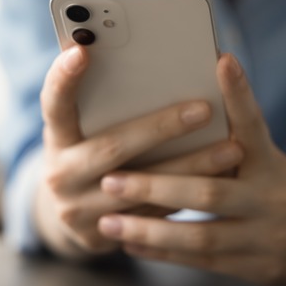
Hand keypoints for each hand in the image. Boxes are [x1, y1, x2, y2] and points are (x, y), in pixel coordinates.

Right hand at [35, 46, 244, 259]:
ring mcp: (78, 209)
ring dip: (190, 167)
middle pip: (112, 147)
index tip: (82, 50)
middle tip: (203, 110)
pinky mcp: (102, 235)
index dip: (63, 77)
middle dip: (161, 127)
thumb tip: (156, 56)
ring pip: (141, 187)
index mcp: (57, 137)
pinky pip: (154, 214)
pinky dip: (188, 194)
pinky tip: (221, 180)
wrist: (72, 215)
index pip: (53, 102)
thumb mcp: (84, 128)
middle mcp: (61, 173)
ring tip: (231, 149)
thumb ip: (104, 103)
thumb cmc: (89, 152)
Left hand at [97, 54, 285, 284]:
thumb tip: (190, 90)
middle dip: (156, 187)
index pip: (253, 123)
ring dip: (152, 229)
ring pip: (202, 235)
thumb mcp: (266, 155)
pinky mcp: (260, 267)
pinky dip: (165, 252)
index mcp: (271, 161)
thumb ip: (231, 135)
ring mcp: (268, 236)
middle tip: (112, 178)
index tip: (222, 61)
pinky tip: (132, 244)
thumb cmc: (279, 181)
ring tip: (110, 221)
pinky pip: (204, 261)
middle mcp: (272, 197)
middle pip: (209, 192)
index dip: (238, 93)